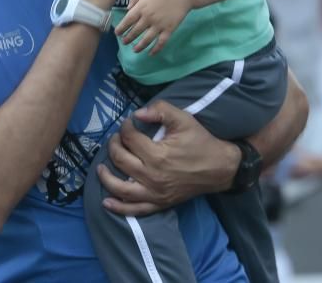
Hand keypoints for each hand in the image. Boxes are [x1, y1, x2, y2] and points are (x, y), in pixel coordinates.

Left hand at [97, 102, 238, 215]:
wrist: (221, 168)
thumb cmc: (201, 142)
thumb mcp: (183, 119)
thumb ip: (160, 110)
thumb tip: (137, 113)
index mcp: (158, 155)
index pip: (129, 139)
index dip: (125, 128)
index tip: (128, 123)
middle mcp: (152, 176)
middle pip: (121, 160)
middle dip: (114, 146)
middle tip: (117, 139)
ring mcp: (155, 193)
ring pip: (121, 188)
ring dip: (106, 177)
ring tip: (100, 168)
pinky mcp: (159, 203)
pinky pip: (135, 210)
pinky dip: (119, 208)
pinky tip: (106, 202)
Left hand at [114, 0, 191, 54]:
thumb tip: (128, 9)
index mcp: (141, 7)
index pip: (127, 21)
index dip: (121, 28)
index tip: (117, 33)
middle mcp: (148, 18)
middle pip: (135, 32)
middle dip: (128, 38)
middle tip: (124, 42)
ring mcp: (159, 25)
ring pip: (146, 40)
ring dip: (139, 46)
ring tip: (135, 50)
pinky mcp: (169, 29)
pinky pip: (161, 42)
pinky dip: (156, 49)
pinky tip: (151, 53)